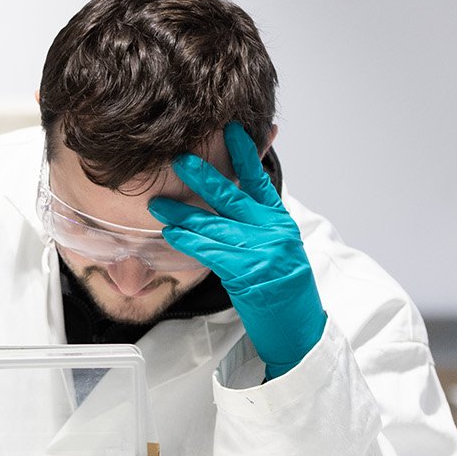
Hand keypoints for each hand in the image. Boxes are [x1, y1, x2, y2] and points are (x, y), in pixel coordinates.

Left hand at [148, 122, 326, 376]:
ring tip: (158, 204)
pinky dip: (191, 243)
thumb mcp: (278, 246)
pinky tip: (172, 235)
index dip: (245, 153)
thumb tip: (231, 197)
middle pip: (231, 197)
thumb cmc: (283, 288)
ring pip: (216, 226)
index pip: (259, 180)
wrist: (298, 326)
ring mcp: (263, 251)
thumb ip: (256, 220)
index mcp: (279, 220)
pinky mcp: (250, 273)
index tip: (230, 129)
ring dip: (183, 214)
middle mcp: (273, 230)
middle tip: (178, 158)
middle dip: (203, 177)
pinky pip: (213, 253)